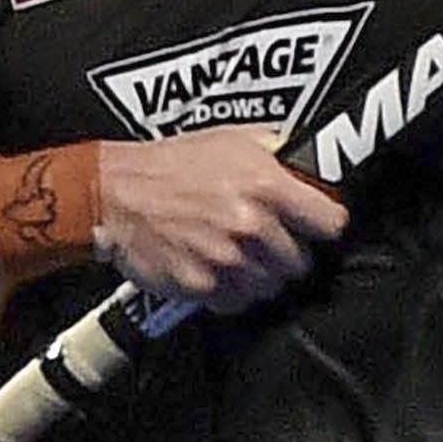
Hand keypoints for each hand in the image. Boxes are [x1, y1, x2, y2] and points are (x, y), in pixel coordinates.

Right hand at [95, 126, 342, 312]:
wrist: (110, 192)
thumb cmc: (166, 165)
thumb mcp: (232, 139)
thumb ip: (278, 155)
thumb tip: (307, 165)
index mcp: (267, 186)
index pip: (332, 224)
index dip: (321, 225)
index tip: (312, 227)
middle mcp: (250, 225)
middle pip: (301, 262)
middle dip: (285, 253)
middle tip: (264, 242)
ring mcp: (225, 259)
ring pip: (269, 286)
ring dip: (257, 275)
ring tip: (235, 255)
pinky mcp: (199, 285)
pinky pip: (234, 302)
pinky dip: (227, 291)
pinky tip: (214, 269)